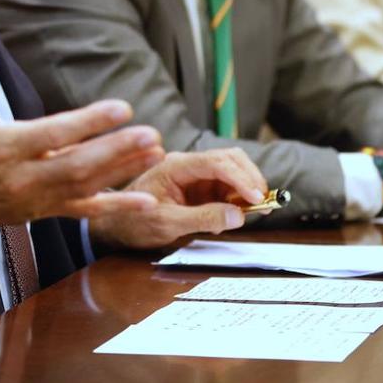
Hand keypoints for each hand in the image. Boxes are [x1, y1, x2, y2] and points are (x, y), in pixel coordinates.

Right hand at [0, 45, 163, 244]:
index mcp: (6, 147)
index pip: (54, 134)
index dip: (89, 123)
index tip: (121, 108)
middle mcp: (26, 176)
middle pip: (78, 165)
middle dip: (117, 150)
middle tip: (150, 134)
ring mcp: (38, 197)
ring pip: (86, 186)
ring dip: (124, 170)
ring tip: (156, 151)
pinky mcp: (46, 210)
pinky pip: (85, 211)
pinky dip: (117, 207)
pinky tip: (146, 202)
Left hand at [89, 148, 267, 249]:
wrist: (117, 224)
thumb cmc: (134, 221)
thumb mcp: (167, 224)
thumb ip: (202, 218)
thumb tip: (238, 216)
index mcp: (175, 166)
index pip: (215, 162)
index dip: (240, 178)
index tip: (257, 197)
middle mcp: (187, 164)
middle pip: (230, 158)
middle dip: (251, 178)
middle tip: (265, 203)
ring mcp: (195, 174)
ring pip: (233, 170)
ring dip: (249, 187)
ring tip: (256, 209)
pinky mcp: (201, 186)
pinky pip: (228, 186)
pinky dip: (241, 197)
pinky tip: (240, 212)